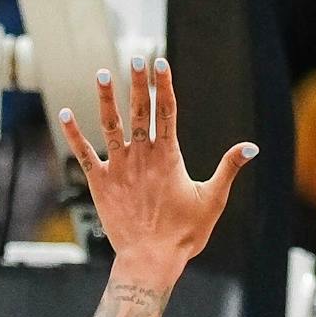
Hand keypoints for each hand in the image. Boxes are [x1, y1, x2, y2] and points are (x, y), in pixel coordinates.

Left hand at [60, 57, 255, 270]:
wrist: (151, 258)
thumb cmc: (185, 232)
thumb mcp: (213, 199)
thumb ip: (229, 168)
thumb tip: (250, 147)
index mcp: (169, 157)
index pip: (167, 112)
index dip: (163, 85)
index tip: (160, 63)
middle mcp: (142, 156)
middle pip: (139, 111)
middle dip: (138, 83)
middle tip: (136, 58)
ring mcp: (119, 167)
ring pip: (110, 125)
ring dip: (107, 99)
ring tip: (104, 74)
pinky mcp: (101, 182)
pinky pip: (84, 153)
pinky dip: (73, 133)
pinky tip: (65, 113)